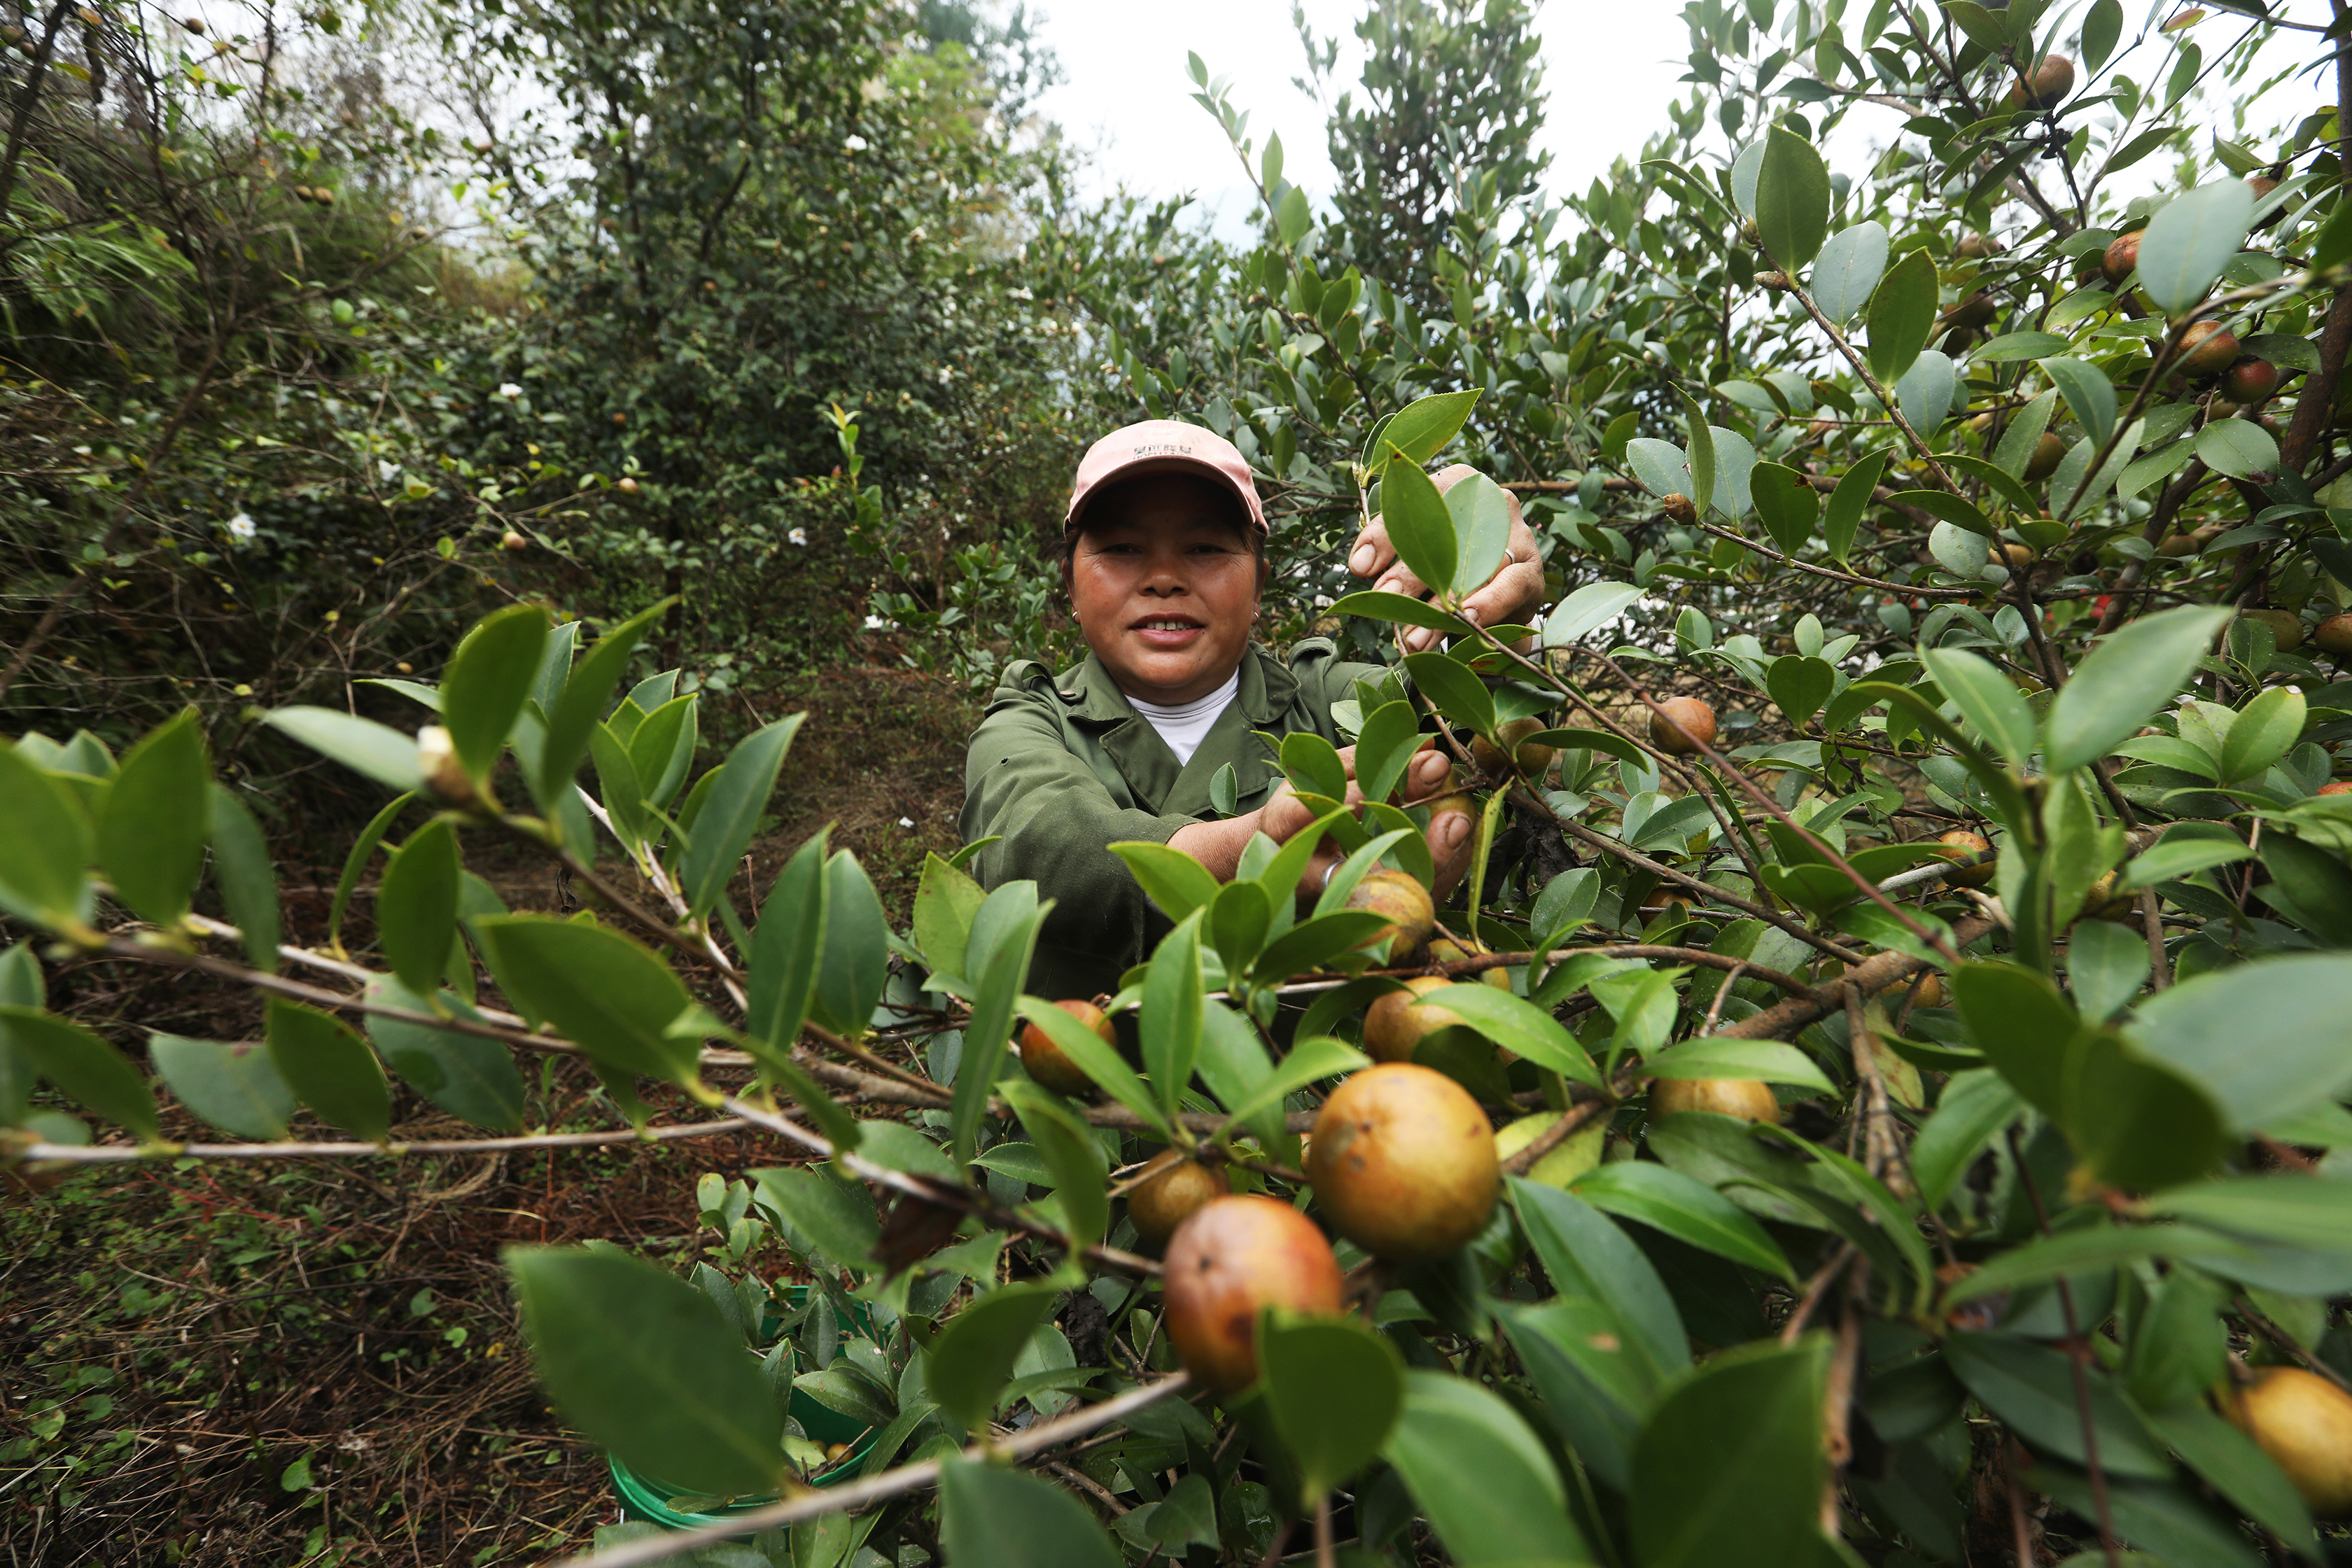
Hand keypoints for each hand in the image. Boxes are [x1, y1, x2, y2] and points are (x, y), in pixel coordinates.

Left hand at [1349, 464, 1545, 652]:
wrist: (1496, 601)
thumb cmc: (1447, 563)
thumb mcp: (1416, 552)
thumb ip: (1392, 550)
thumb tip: (1361, 565)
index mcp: (1458, 485)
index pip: (1419, 500)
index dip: (1388, 532)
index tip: (1360, 567)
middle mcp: (1491, 502)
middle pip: (1447, 535)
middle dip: (1410, 571)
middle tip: (1383, 596)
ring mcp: (1517, 535)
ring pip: (1475, 566)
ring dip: (1441, 603)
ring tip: (1412, 634)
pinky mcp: (1531, 571)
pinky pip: (1510, 586)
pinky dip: (1487, 605)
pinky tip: (1464, 621)